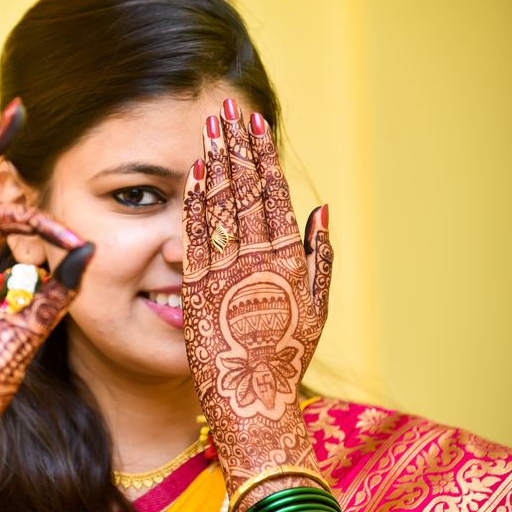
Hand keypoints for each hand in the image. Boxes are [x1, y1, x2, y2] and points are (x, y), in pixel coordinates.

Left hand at [180, 98, 331, 500]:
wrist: (252, 401)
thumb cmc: (287, 356)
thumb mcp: (318, 308)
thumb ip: (320, 255)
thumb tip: (321, 206)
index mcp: (290, 261)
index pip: (274, 195)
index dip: (263, 156)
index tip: (255, 123)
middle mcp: (258, 261)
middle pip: (245, 191)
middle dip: (235, 148)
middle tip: (224, 110)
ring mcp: (225, 274)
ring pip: (219, 208)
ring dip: (213, 165)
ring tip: (208, 130)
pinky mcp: (195, 290)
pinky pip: (194, 238)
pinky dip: (193, 205)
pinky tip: (190, 176)